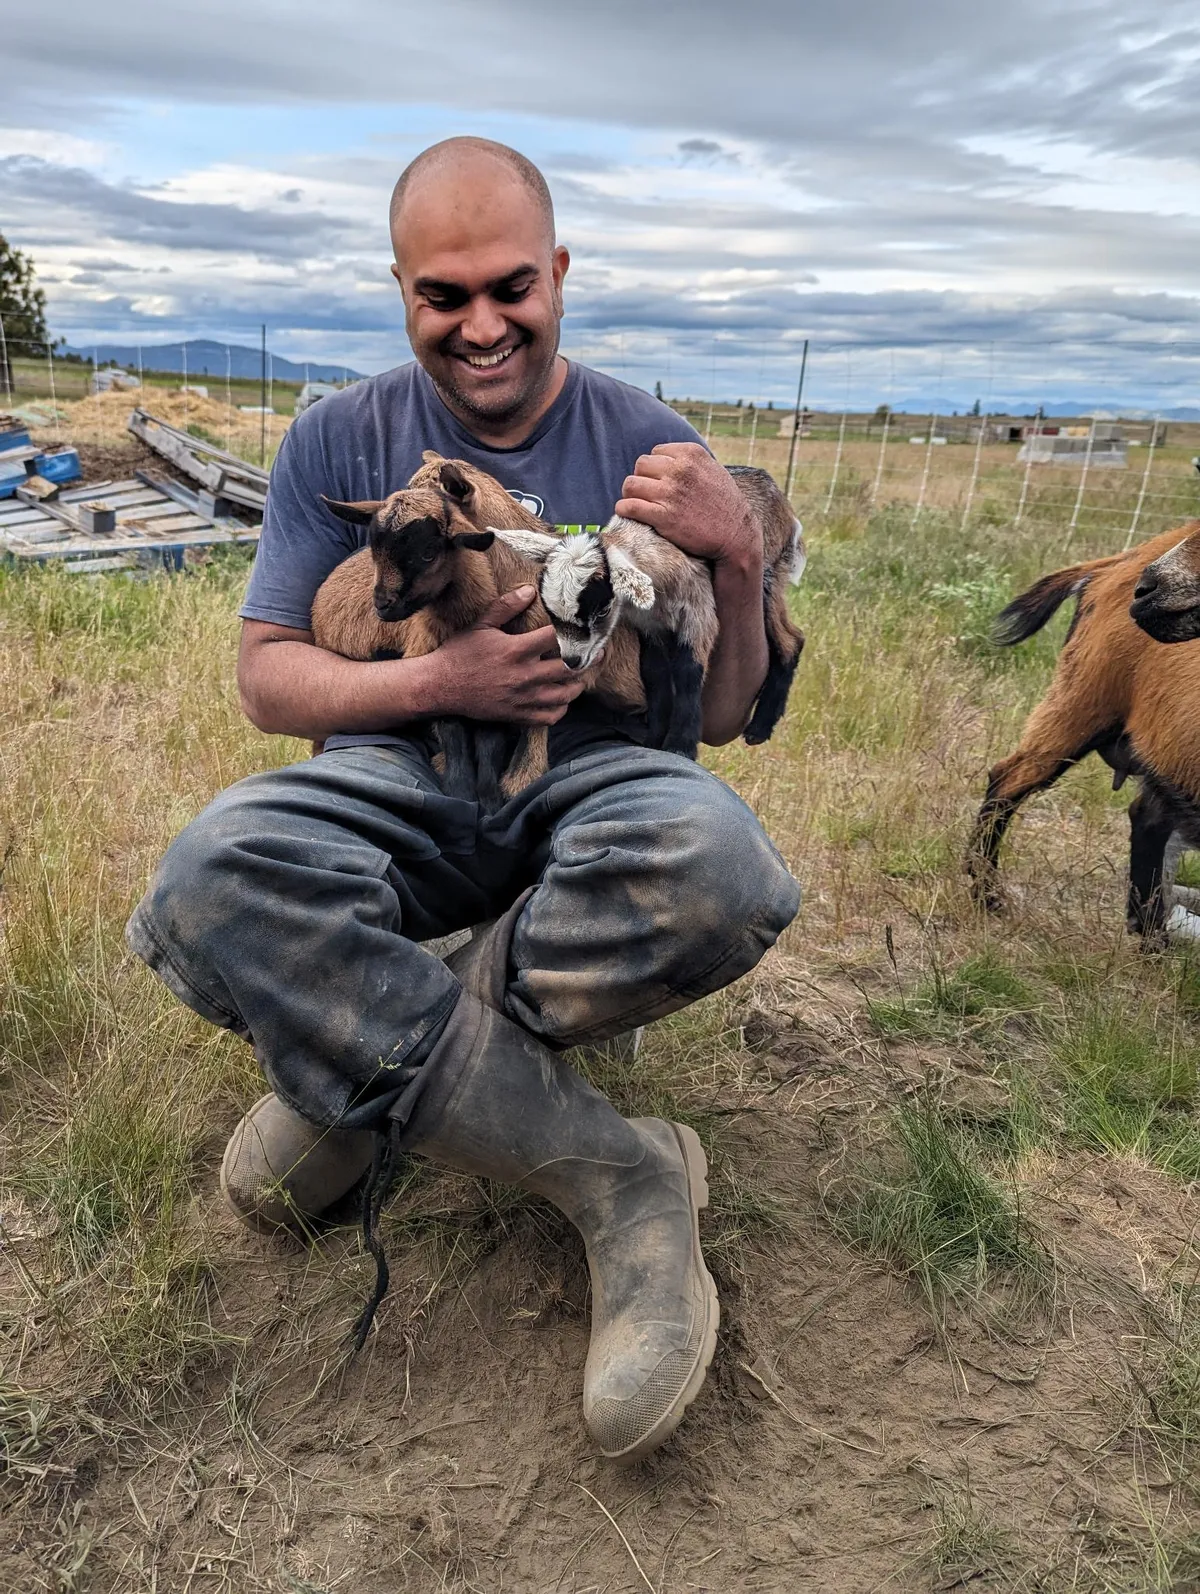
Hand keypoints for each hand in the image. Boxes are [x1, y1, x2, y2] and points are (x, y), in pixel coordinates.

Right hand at [428, 586, 586, 725]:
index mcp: (516, 650)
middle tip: (599, 652)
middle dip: (589, 659)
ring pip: (566, 694)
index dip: (576, 632)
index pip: (557, 638)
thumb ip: (506, 607)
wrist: (440, 686)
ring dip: (579, 684)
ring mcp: (523, 698)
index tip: (587, 628)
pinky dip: (562, 708)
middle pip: (570, 668)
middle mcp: (524, 675)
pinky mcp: (518, 715)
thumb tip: (529, 590)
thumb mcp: (481, 625)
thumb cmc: (460, 653)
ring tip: (583, 674)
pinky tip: (562, 698)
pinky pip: (551, 716)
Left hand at [615, 442, 758, 566]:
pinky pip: (629, 506)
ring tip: (636, 502)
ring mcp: (670, 493)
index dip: (655, 468)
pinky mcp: (662, 516)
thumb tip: (664, 459)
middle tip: (647, 494)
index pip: (655, 453)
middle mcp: (680, 470)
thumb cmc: (724, 504)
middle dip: (642, 479)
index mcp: (691, 455)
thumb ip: (689, 461)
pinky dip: (623, 509)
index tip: (660, 482)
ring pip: (630, 484)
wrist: (735, 535)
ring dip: (630, 494)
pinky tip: (627, 512)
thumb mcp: (712, 470)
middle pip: (640, 465)